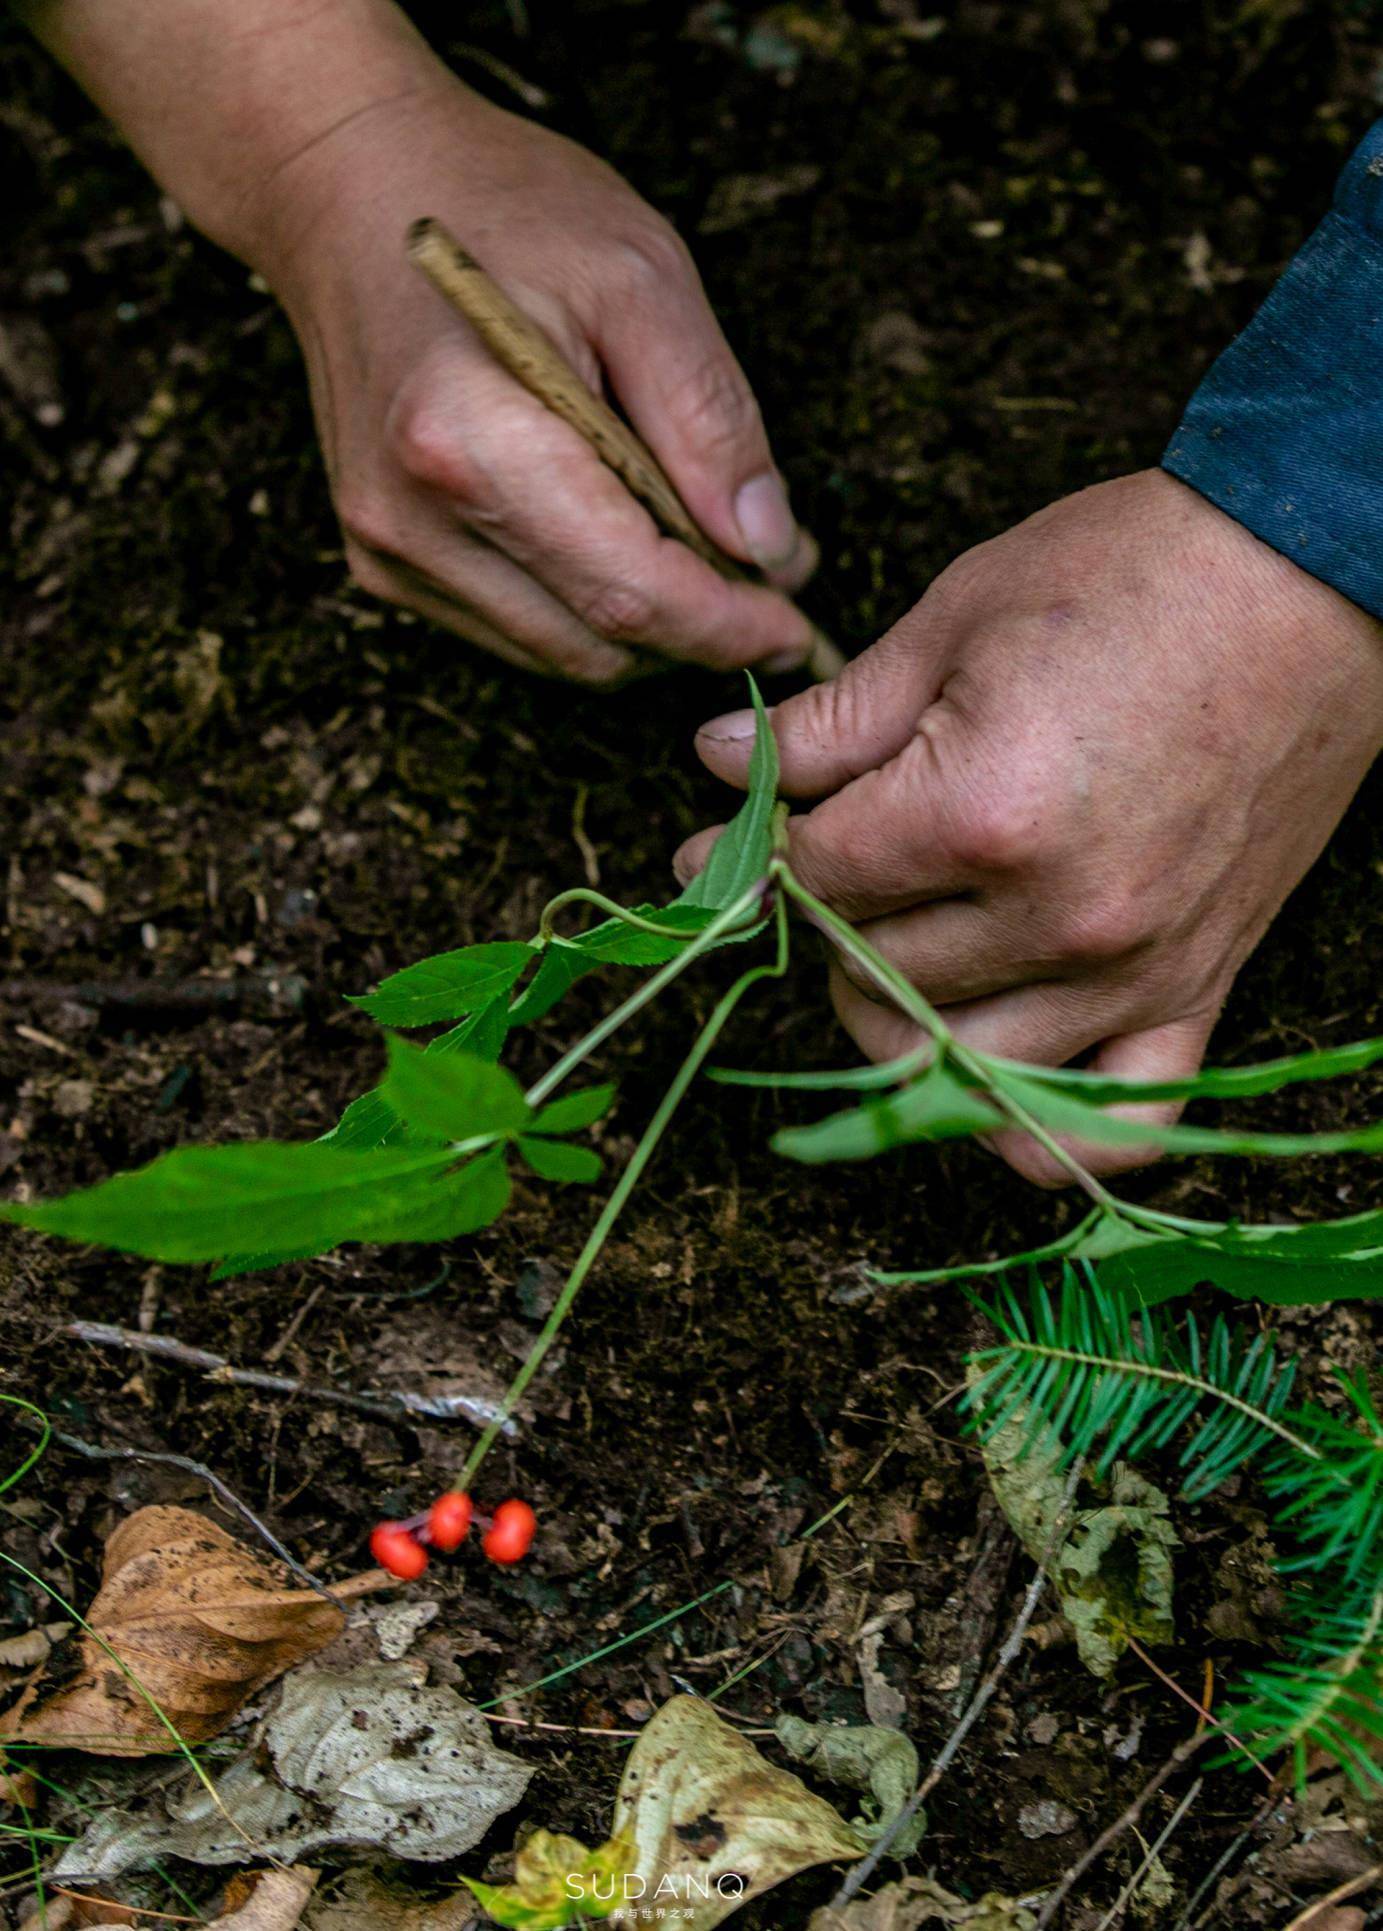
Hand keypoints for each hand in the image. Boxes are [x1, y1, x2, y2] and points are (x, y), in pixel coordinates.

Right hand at [257, 70, 815, 682]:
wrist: (346, 188)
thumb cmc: (499, 208)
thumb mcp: (640, 276)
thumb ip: (709, 420)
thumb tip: (769, 547)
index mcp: (468, 442)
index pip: (628, 593)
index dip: (729, 628)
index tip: (799, 624)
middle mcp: (413, 519)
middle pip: (598, 644)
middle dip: (698, 629)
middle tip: (767, 571)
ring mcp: (388, 551)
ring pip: (561, 654)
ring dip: (646, 626)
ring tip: (699, 545)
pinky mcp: (384, 564)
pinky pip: (517, 631)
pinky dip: (586, 608)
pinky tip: (616, 534)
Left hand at [677, 471, 1382, 1180]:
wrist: (1307, 577)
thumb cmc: (1132, 577)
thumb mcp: (953, 622)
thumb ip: (829, 722)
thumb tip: (718, 763)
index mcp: (979, 814)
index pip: (816, 880)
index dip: (752, 854)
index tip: (726, 836)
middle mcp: (1054, 918)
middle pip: (869, 974)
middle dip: (821, 918)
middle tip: (821, 866)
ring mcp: (1133, 971)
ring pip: (954, 1062)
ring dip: (895, 1014)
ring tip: (890, 943)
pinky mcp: (1200, 990)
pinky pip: (1116, 1127)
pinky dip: (1039, 1126)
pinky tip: (990, 1069)